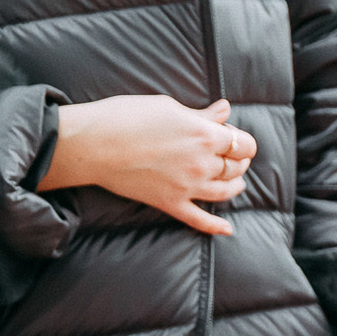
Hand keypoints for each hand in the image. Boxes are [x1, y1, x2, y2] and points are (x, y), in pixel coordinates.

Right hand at [42, 96, 255, 235]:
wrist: (93, 144)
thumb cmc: (126, 116)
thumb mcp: (169, 107)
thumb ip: (202, 114)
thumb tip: (226, 110)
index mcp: (205, 135)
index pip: (243, 143)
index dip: (242, 140)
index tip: (234, 136)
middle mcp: (201, 163)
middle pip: (236, 167)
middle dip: (239, 160)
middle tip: (233, 156)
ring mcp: (187, 187)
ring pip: (225, 192)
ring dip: (234, 185)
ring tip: (234, 180)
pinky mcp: (170, 203)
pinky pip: (199, 220)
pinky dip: (215, 226)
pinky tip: (227, 229)